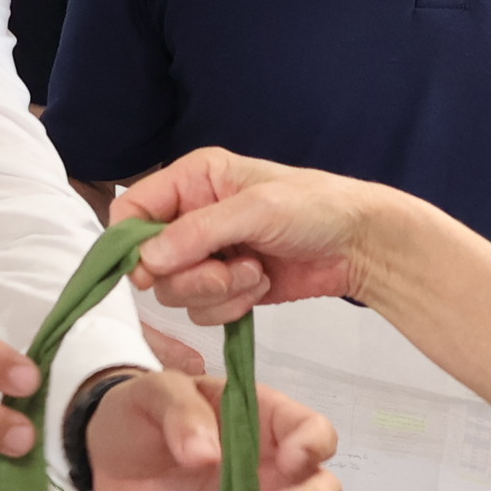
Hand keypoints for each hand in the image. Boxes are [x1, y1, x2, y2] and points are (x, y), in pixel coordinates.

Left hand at [80, 367, 342, 490]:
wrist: (107, 459)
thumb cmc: (141, 414)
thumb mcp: (156, 393)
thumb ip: (182, 413)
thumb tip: (206, 454)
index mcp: (267, 424)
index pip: (314, 432)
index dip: (313, 446)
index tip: (290, 460)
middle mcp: (275, 471)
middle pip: (322, 489)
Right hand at [118, 148, 394, 322]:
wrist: (360, 245)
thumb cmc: (317, 208)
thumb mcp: (257, 210)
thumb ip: (198, 232)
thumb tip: (146, 260)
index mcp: (192, 179)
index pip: (131, 210)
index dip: (132, 244)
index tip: (152, 269)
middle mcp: (192, 215)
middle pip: (150, 262)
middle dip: (191, 275)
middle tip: (230, 269)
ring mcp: (208, 254)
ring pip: (175, 292)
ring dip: (218, 291)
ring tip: (256, 272)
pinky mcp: (225, 286)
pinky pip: (202, 311)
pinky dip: (231, 307)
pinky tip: (261, 286)